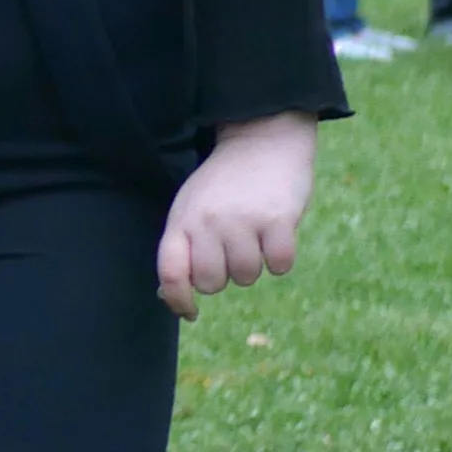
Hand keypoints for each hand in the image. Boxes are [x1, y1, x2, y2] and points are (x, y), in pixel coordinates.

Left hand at [156, 113, 315, 320]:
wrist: (261, 140)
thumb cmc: (222, 185)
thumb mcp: (190, 208)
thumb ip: (182, 249)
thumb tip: (171, 298)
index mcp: (182, 219)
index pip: (171, 272)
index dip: (177, 300)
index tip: (189, 311)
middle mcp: (208, 222)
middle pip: (212, 283)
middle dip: (224, 274)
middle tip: (232, 246)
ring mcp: (243, 221)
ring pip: (247, 277)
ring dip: (254, 263)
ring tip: (253, 232)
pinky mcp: (278, 220)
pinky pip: (279, 266)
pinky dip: (280, 257)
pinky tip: (275, 232)